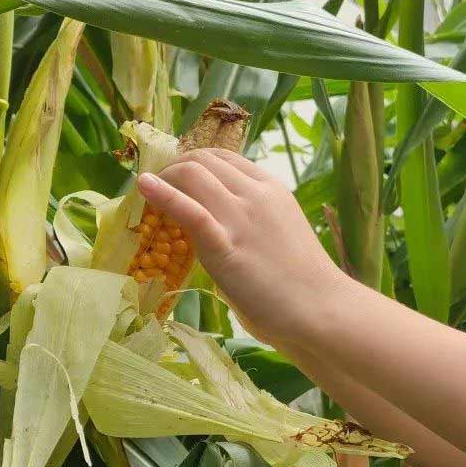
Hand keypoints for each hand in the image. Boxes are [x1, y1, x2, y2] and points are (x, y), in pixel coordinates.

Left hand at [137, 148, 347, 350]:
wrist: (322, 309)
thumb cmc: (302, 284)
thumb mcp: (278, 232)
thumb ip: (250, 221)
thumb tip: (218, 226)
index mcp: (271, 188)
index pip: (224, 158)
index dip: (194, 162)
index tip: (177, 178)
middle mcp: (256, 194)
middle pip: (204, 159)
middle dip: (174, 167)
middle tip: (158, 185)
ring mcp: (241, 217)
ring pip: (193, 173)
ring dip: (164, 178)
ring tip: (148, 193)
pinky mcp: (226, 244)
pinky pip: (189, 209)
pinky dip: (162, 193)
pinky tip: (143, 186)